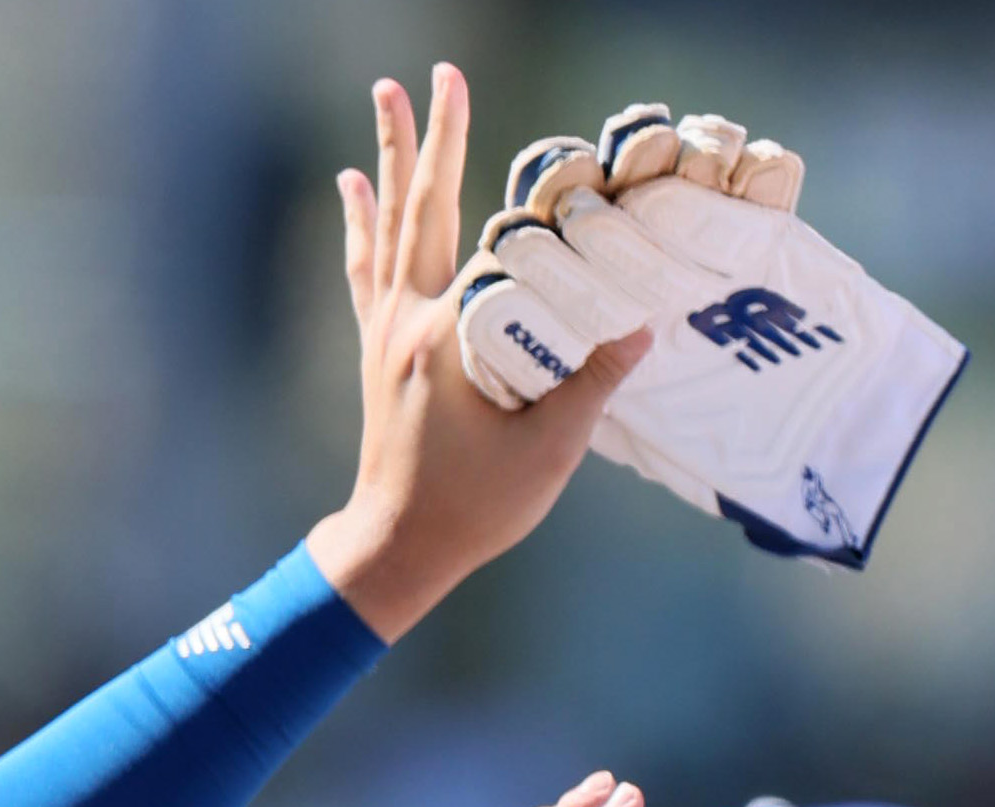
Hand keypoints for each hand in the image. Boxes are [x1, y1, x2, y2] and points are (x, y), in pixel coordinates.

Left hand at [306, 66, 653, 640]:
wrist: (396, 549)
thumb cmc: (473, 509)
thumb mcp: (548, 454)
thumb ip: (592, 386)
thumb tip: (642, 325)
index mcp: (448, 340)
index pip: (495, 249)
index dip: (536, 207)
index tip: (566, 163)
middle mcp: (406, 322)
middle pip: (424, 207)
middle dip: (436, 134)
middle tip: (442, 70)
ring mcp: (384, 332)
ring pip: (387, 224)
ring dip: (389, 155)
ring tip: (385, 91)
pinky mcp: (375, 348)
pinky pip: (366, 266)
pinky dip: (361, 220)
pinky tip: (353, 183)